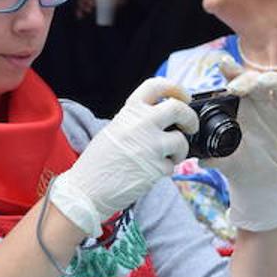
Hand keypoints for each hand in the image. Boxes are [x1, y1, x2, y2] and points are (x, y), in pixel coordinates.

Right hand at [49, 77, 196, 235]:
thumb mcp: (114, 130)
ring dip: (180, 150)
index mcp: (129, 113)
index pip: (156, 86)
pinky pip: (172, 166)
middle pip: (179, 109)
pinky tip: (151, 172)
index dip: (175, 88)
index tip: (184, 96)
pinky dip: (166, 170)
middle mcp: (141, 125)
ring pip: (182, 141)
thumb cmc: (97, 163)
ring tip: (168, 157)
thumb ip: (137, 121)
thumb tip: (163, 120)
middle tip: (190, 126)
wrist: (86, 190)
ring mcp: (151, 147)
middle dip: (190, 118)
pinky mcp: (156, 169)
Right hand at [75, 0, 126, 19]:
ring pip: (81, 3)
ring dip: (80, 8)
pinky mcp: (89, 7)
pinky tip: (79, 17)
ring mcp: (90, 0)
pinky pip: (81, 9)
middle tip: (90, 10)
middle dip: (84, 3)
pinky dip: (79, 12)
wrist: (121, 4)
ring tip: (86, 14)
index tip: (93, 4)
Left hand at [211, 57, 276, 231]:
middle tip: (237, 87)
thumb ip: (214, 157)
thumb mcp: (224, 160)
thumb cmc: (237, 164)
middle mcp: (260, 102)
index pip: (235, 81)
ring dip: (273, 81)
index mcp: (239, 105)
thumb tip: (202, 160)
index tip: (224, 64)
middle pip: (257, 79)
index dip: (231, 70)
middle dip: (248, 79)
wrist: (259, 183)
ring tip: (263, 84)